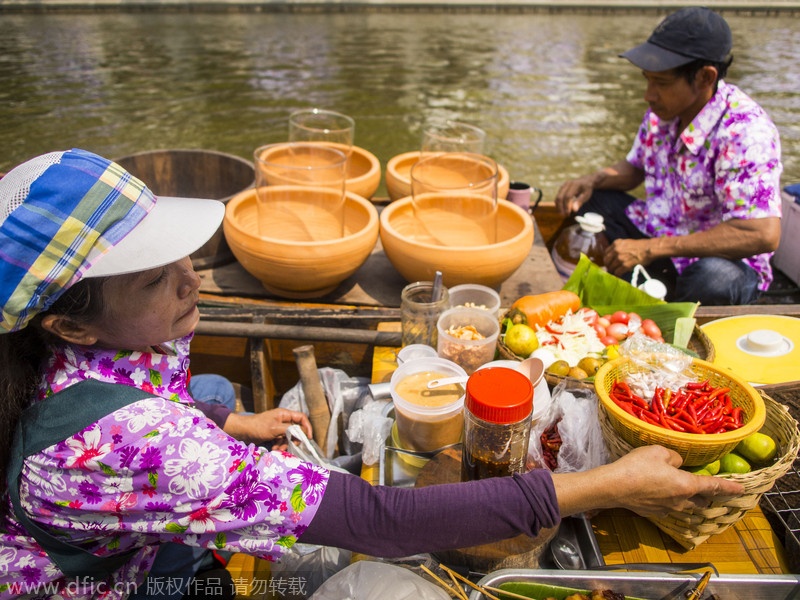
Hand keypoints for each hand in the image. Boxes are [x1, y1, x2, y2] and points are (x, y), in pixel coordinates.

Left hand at [223, 408, 312, 447]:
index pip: (301, 418)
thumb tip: (301, 433)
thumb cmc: (258, 427)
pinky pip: (282, 440)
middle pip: (296, 430)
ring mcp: (278, 427)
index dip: (307, 427)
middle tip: (290, 446)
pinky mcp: (274, 434)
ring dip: (285, 444)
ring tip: (278, 449)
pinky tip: (274, 449)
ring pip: (289, 437)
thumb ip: (289, 430)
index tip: (308, 438)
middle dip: (293, 439)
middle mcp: (283, 420)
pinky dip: (280, 445)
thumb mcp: (274, 428)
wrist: (242, 431)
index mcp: (284, 414)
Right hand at [552, 446, 743, 517]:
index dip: (730, 487)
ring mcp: (667, 509)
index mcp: (687, 485)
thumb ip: (674, 456)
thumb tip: (677, 463)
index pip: (714, 486)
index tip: (743, 489)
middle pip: (702, 501)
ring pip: (686, 506)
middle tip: (707, 488)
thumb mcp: (658, 451)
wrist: (614, 487)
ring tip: (682, 490)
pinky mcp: (653, 512)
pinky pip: (669, 507)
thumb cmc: (638, 466)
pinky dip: (670, 500)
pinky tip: (660, 492)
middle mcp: (681, 501)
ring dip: (689, 499)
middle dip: (707, 496)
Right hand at [555, 175, 595, 215]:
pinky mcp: (561, 188)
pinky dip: (559, 204)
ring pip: (557, 198)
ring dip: (559, 207)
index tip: (568, 213)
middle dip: (561, 207)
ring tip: (563, 214)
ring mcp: (563, 186)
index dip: (567, 206)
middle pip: (560, 197)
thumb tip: (574, 210)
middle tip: (564, 215)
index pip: (568, 196)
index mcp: (574, 185)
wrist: (585, 180)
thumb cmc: (587, 189)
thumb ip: (580, 201)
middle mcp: (567, 184)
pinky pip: (557, 197)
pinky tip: (562, 210)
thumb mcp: (586, 194)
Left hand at [603, 238, 652, 275]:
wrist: (649, 248)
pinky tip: (618, 276)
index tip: (608, 262)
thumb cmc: (640, 246)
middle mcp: (616, 250)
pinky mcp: (625, 265)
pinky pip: (617, 272)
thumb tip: (613, 255)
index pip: (605, 253)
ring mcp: (620, 258)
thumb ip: (618, 247)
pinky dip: (617, 275)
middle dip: (608, 266)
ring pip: (611, 267)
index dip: (607, 259)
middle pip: (606, 261)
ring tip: (614, 273)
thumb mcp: (626, 242)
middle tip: (610, 269)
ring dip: (612, 271)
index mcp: (616, 243)